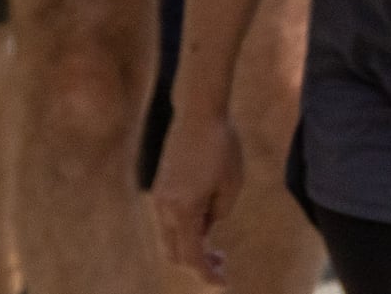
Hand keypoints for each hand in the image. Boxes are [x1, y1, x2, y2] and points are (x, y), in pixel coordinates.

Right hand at [150, 102, 247, 285]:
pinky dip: (184, 231)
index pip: (192, 257)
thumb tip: (206, 228)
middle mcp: (164, 208)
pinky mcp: (160, 188)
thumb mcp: (231, 185)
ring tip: (216, 248)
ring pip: (170, 238)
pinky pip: (169, 221)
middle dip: (198, 264)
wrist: (199, 113)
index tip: (224, 284)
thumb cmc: (222, 147)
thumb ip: (217, 215)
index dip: (207, 274)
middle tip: (223, 263)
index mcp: (183, 210)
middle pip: (175, 253)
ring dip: (190, 247)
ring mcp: (159, 198)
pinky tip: (205, 224)